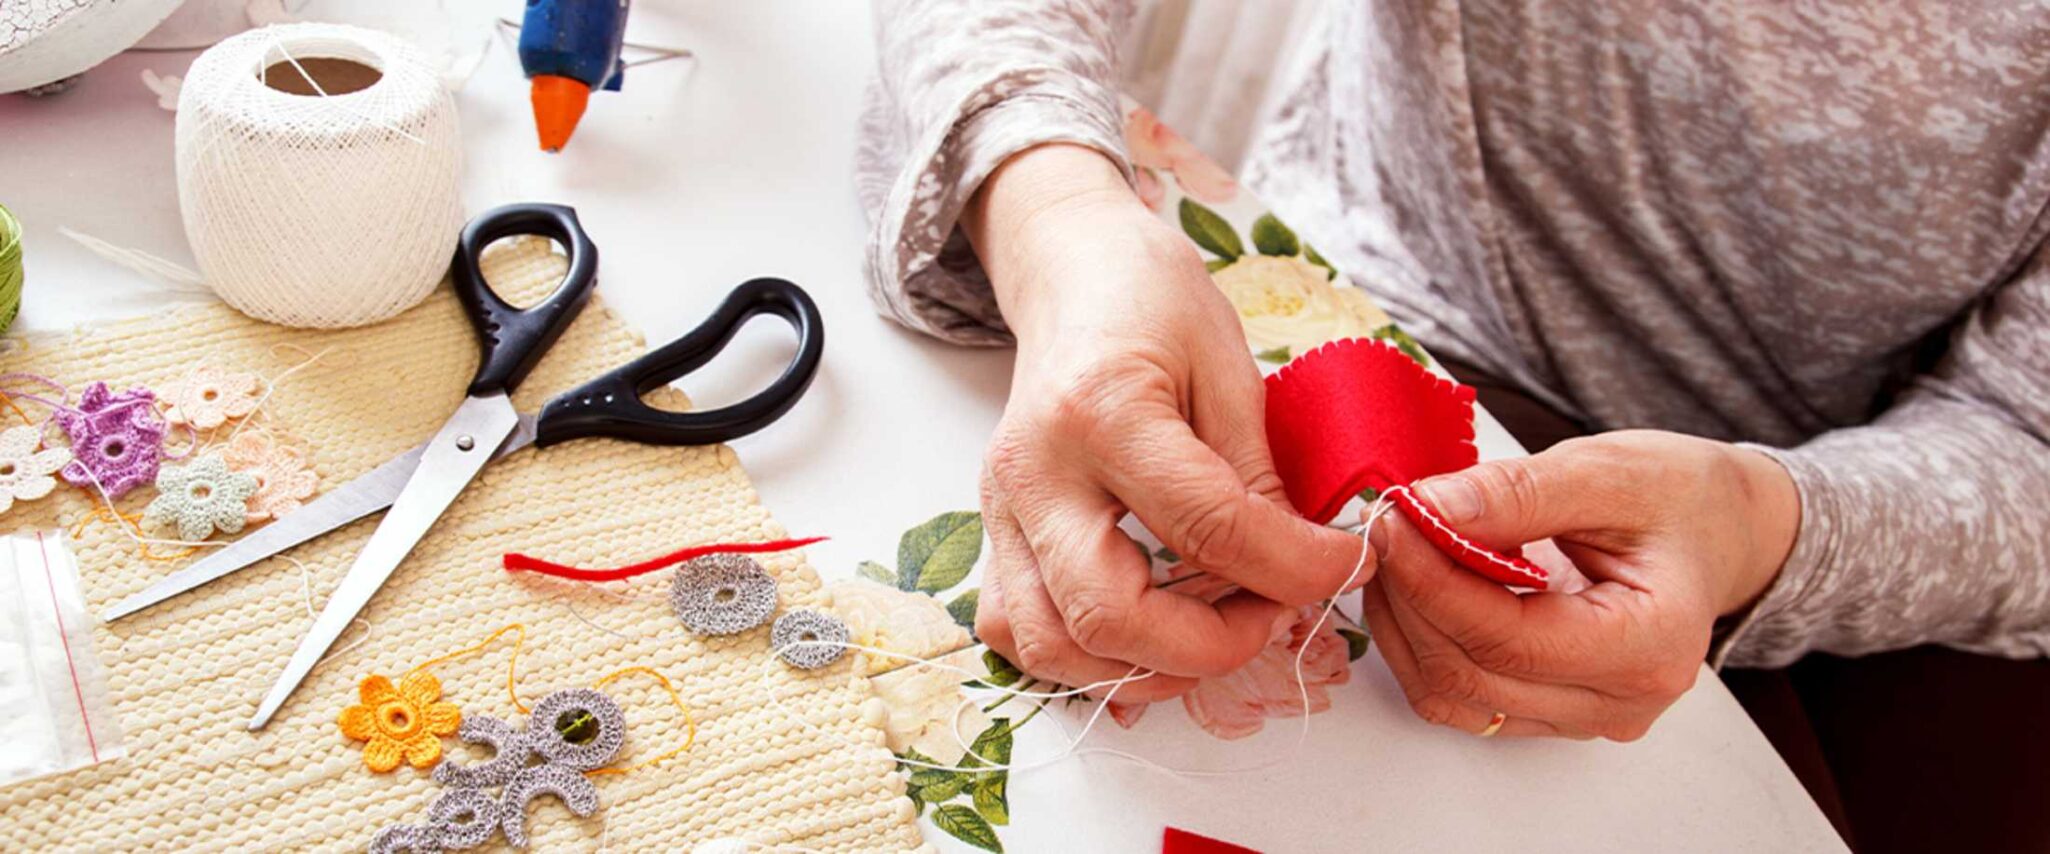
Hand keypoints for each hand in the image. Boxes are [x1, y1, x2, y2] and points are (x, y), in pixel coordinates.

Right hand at [962, 144, 1365, 700]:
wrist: (1073, 272)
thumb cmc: (1153, 302)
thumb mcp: (1229, 367)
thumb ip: (1257, 478)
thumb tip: (1307, 567)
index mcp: (1102, 410)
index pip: (1209, 529)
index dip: (1296, 568)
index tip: (1349, 564)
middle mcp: (1035, 471)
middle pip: (1108, 614)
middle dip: (1211, 646)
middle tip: (1273, 614)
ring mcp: (1002, 508)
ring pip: (1049, 644)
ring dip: (1142, 667)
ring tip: (1212, 631)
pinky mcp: (994, 530)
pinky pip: (1017, 630)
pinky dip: (1079, 658)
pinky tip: (1144, 635)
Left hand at [1361, 430, 1798, 739]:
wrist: (1715, 530)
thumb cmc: (1677, 497)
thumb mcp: (1606, 471)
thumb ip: (1516, 494)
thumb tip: (1427, 510)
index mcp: (1652, 643)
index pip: (1511, 639)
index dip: (1433, 583)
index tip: (1392, 523)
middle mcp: (1621, 700)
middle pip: (1473, 673)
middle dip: (1410, 598)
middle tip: (1382, 526)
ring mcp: (1586, 716)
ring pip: (1455, 694)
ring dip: (1406, 624)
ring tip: (1395, 552)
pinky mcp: (1553, 713)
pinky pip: (1463, 697)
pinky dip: (1423, 644)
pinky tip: (1416, 587)